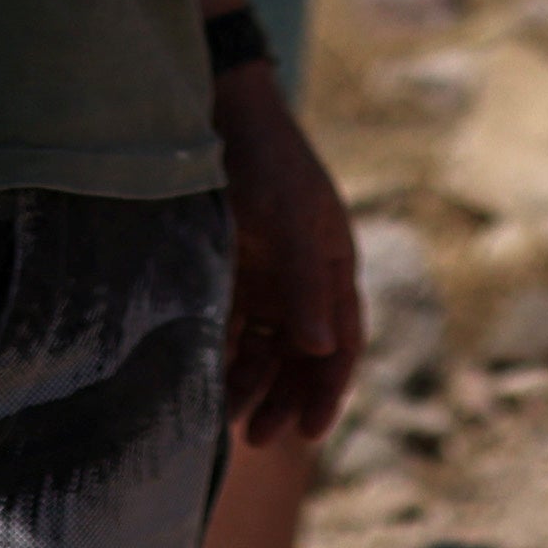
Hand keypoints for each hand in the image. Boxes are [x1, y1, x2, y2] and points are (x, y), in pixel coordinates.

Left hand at [216, 64, 364, 448]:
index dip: (330, 389)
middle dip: (286, 399)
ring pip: (264, 350)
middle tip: (257, 436)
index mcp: (332, 265)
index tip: (311, 433)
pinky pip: (229, 329)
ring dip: (253, 386)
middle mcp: (302, 280)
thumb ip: (304, 282)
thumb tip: (320, 348)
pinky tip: (205, 382)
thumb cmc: (267, 159)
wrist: (219, 111)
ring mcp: (264, 278)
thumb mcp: (290, 216)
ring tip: (228, 421)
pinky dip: (223, 358)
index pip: (342, 342)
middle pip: (302, 356)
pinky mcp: (227, 274)